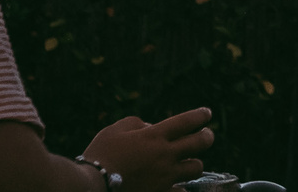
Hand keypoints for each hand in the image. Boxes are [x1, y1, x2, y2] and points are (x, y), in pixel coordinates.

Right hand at [82, 107, 212, 191]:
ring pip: (196, 168)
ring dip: (194, 163)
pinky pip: (181, 191)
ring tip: (188, 162)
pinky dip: (181, 187)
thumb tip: (151, 127)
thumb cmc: (100, 155)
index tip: (206, 113)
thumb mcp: (115, 130)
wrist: (91, 186)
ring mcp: (164, 177)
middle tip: (206, 135)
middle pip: (200, 143)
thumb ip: (137, 124)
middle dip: (207, 136)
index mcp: (155, 136)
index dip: (200, 115)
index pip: (188, 121)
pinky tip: (177, 185)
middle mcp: (165, 155)